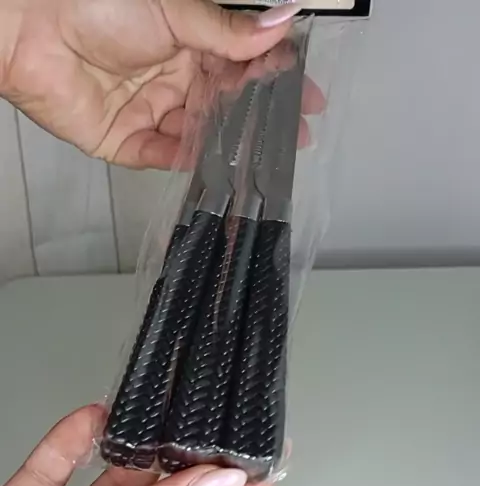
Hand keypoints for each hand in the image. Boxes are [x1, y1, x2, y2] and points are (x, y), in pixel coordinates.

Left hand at [0, 0, 306, 167]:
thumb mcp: (173, 11)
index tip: (307, 97)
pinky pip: (160, 156)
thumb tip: (283, 23)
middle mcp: (170, 76)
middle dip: (260, 122)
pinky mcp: (123, 140)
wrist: (30, 27)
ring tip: (261, 157)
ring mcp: (148, 110)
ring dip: (227, 145)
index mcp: (186, 40)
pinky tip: (213, 166)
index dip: (274, 81)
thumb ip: (228, 31)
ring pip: (196, 135)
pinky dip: (184, 161)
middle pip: (223, 105)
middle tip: (296, 137)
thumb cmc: (95, 3)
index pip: (240, 66)